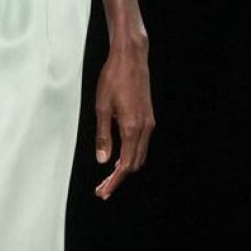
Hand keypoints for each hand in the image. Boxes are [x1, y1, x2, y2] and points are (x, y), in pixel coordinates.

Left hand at [94, 38, 153, 199]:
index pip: (125, 165)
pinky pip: (141, 144)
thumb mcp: (101, 108)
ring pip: (139, 155)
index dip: (114, 182)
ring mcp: (149, 123)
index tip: (103, 192)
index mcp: (131, 128)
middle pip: (134, 164)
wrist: (131, 58)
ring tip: (108, 177)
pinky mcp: (148, 117)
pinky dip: (131, 156)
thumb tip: (103, 160)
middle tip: (102, 189)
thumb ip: (103, 136)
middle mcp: (144, 128)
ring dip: (125, 168)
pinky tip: (119, 157)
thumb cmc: (114, 79)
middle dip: (118, 179)